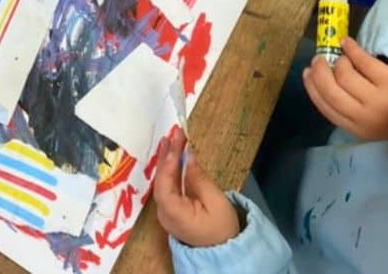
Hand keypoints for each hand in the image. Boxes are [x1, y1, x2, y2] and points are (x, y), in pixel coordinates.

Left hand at [153, 127, 239, 247]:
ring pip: (163, 181)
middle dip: (167, 155)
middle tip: (173, 134)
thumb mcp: (215, 202)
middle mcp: (165, 213)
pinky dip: (171, 170)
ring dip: (168, 160)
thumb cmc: (223, 229)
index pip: (165, 183)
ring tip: (172, 140)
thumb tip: (188, 156)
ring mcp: (167, 212)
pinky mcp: (172, 209)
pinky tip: (174, 157)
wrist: (225, 253)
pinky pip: (168, 186)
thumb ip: (199, 179)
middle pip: (162, 180)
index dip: (169, 161)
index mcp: (174, 214)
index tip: (176, 141)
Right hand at [303, 37, 387, 139]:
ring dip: (340, 61)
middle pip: (330, 89)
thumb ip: (342, 104)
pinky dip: (350, 47)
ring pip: (344, 73)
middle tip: (319, 59)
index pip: (325, 106)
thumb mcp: (364, 116)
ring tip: (344, 58)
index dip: (312, 87)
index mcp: (358, 128)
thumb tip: (313, 77)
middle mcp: (367, 117)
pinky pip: (361, 59)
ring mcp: (380, 100)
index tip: (307, 72)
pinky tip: (347, 43)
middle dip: (320, 71)